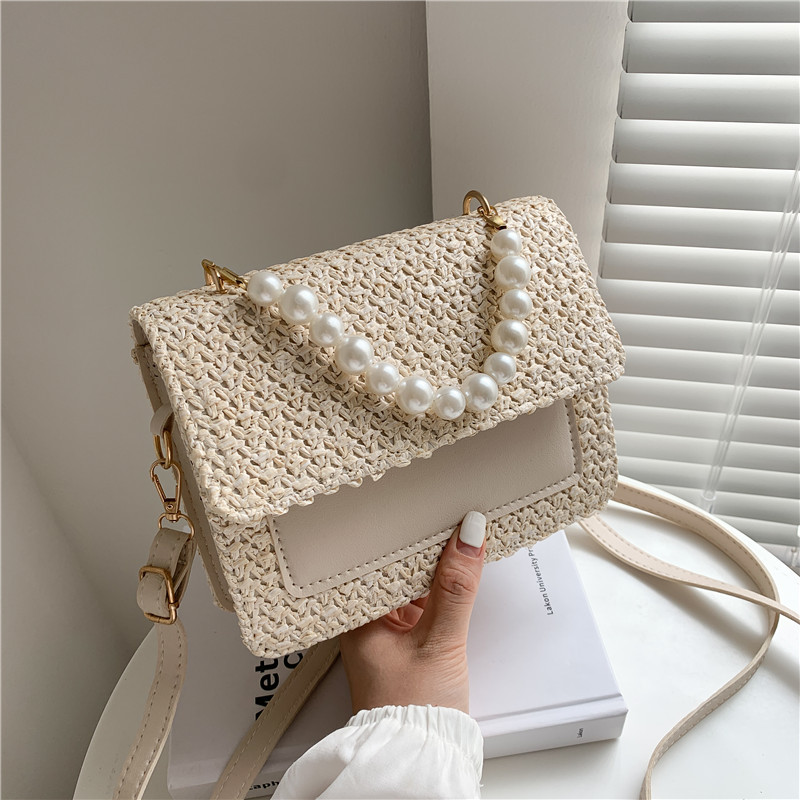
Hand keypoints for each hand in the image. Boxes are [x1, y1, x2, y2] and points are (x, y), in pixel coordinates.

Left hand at [340, 511, 486, 714]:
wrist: (419, 756)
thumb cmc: (412, 710)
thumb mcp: (440, 641)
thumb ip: (456, 587)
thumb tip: (469, 536)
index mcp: (355, 616)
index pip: (376, 558)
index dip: (403, 531)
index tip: (427, 508)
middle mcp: (365, 619)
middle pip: (392, 568)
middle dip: (421, 545)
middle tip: (446, 513)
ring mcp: (385, 630)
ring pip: (408, 583)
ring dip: (431, 566)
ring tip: (454, 533)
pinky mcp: (404, 640)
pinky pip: (419, 601)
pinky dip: (437, 588)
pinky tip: (454, 572)